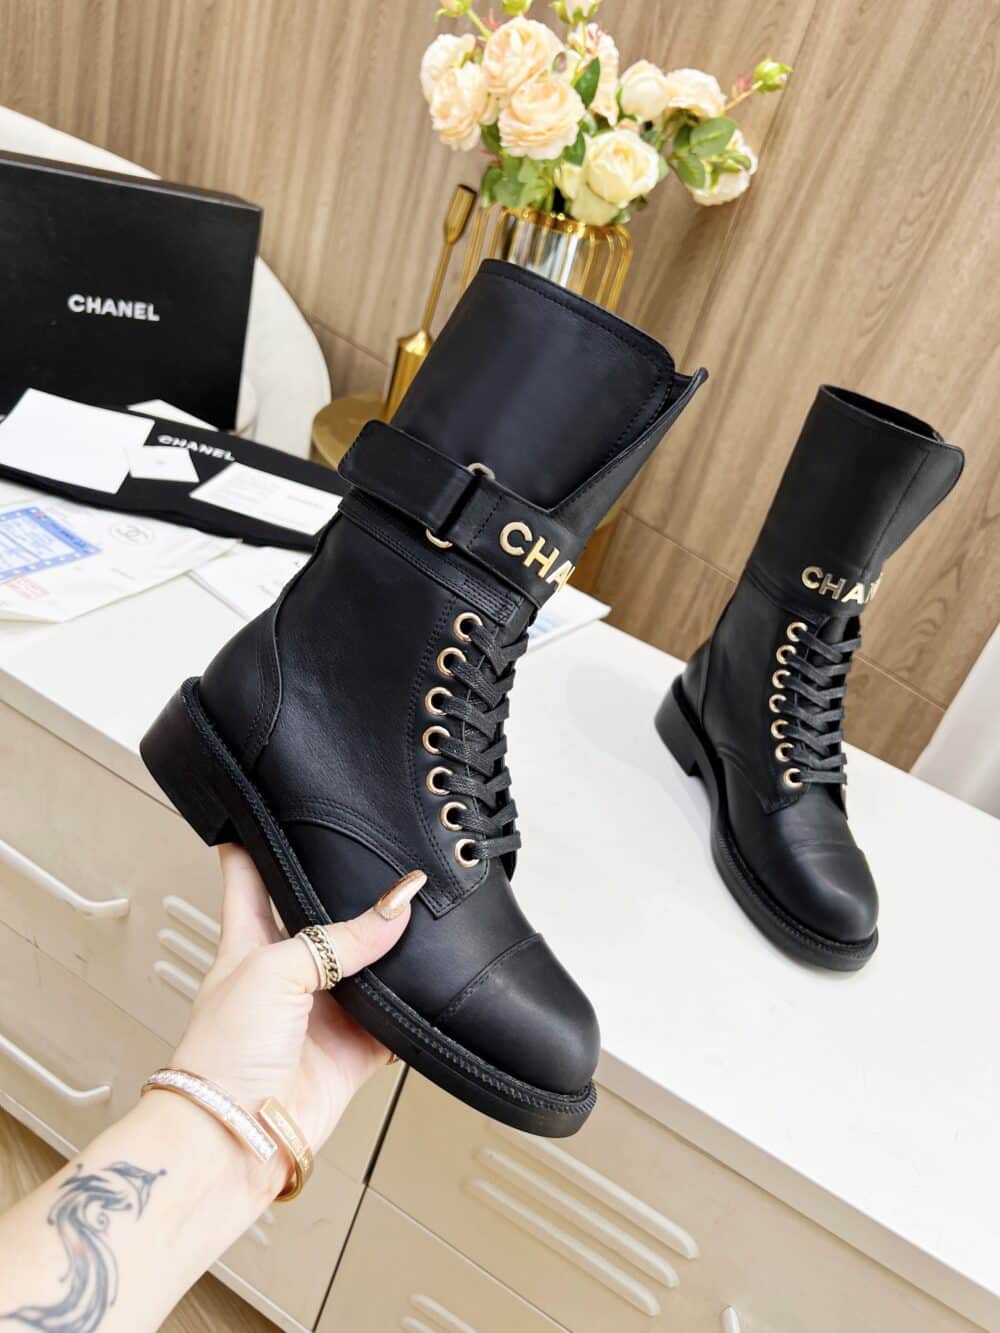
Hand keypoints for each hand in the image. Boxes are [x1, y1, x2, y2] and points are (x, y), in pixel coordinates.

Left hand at [171, 844, 422, 1193]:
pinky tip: (436, 983)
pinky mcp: (354, 1049)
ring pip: (368, 966)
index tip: (276, 808)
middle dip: (351, 893)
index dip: (258, 841)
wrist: (236, 1136)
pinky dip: (417, 1006)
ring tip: (426, 913)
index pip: (249, 877)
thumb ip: (342, 937)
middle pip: (323, 918)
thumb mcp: (276, 969)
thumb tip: (397, 907)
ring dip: (393, 949)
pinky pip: (396, 1021)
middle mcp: (287, 972)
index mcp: (248, 941)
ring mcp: (322, 1010)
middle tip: (384, 858)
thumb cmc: (222, 1053)